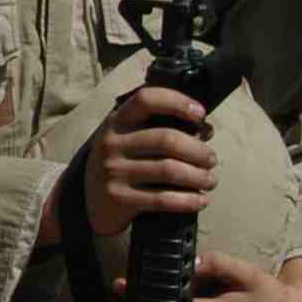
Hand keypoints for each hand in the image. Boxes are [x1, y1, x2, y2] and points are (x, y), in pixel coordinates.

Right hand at [75, 84, 216, 238]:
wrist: (89, 200)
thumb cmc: (121, 163)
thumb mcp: (131, 139)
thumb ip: (163, 129)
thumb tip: (206, 130)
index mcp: (117, 121)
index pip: (147, 100)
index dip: (177, 102)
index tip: (200, 115)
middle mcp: (112, 143)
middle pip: (166, 139)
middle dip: (198, 150)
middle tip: (212, 160)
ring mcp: (114, 171)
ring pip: (169, 170)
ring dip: (199, 176)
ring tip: (210, 180)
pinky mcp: (119, 198)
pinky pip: (162, 199)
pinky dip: (188, 200)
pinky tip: (200, 200)